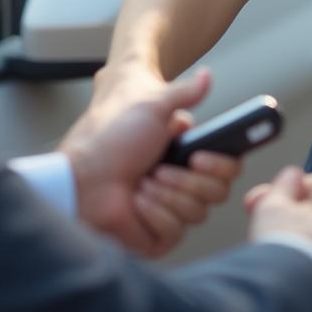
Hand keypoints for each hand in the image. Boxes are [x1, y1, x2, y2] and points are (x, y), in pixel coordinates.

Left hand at [59, 64, 240, 255]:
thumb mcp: (154, 107)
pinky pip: (175, 232)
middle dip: (186, 181)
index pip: (228, 167)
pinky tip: (137, 203)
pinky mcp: (158, 236)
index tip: (197, 157)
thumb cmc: (112, 137)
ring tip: (142, 183)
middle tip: (160, 169)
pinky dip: (155, 215)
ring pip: (198, 212)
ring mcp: (172, 209)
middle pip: (218, 192)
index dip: (219, 164)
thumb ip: (186, 92)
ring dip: (167, 195)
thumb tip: (206, 75)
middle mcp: (184, 183)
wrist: (83, 172)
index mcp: (188, 155)